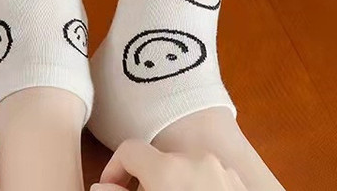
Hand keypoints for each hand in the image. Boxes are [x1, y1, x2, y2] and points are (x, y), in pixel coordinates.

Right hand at [91, 139, 246, 190]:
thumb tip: (100, 188)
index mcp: (168, 167)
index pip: (130, 149)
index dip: (114, 168)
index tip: (109, 189)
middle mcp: (195, 158)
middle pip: (157, 161)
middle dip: (144, 183)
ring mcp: (220, 168)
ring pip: (183, 169)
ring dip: (170, 186)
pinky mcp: (236, 181)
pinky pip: (206, 176)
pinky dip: (194, 189)